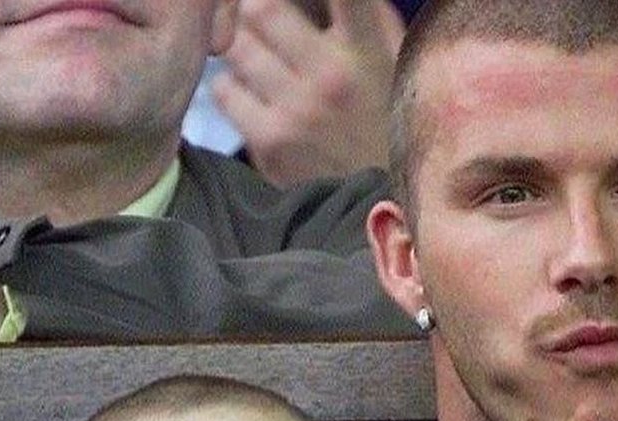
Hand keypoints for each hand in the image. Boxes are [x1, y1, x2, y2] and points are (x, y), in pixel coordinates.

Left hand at [213, 0, 404, 185]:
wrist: (379, 204)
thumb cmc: (385, 124)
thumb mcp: (393, 64)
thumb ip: (367, 16)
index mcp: (366, 50)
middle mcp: (330, 77)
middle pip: (259, 8)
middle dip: (253, 8)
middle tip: (261, 20)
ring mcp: (296, 112)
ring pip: (236, 47)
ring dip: (240, 45)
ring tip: (257, 56)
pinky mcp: (270, 143)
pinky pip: (225, 91)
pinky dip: (231, 85)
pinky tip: (250, 93)